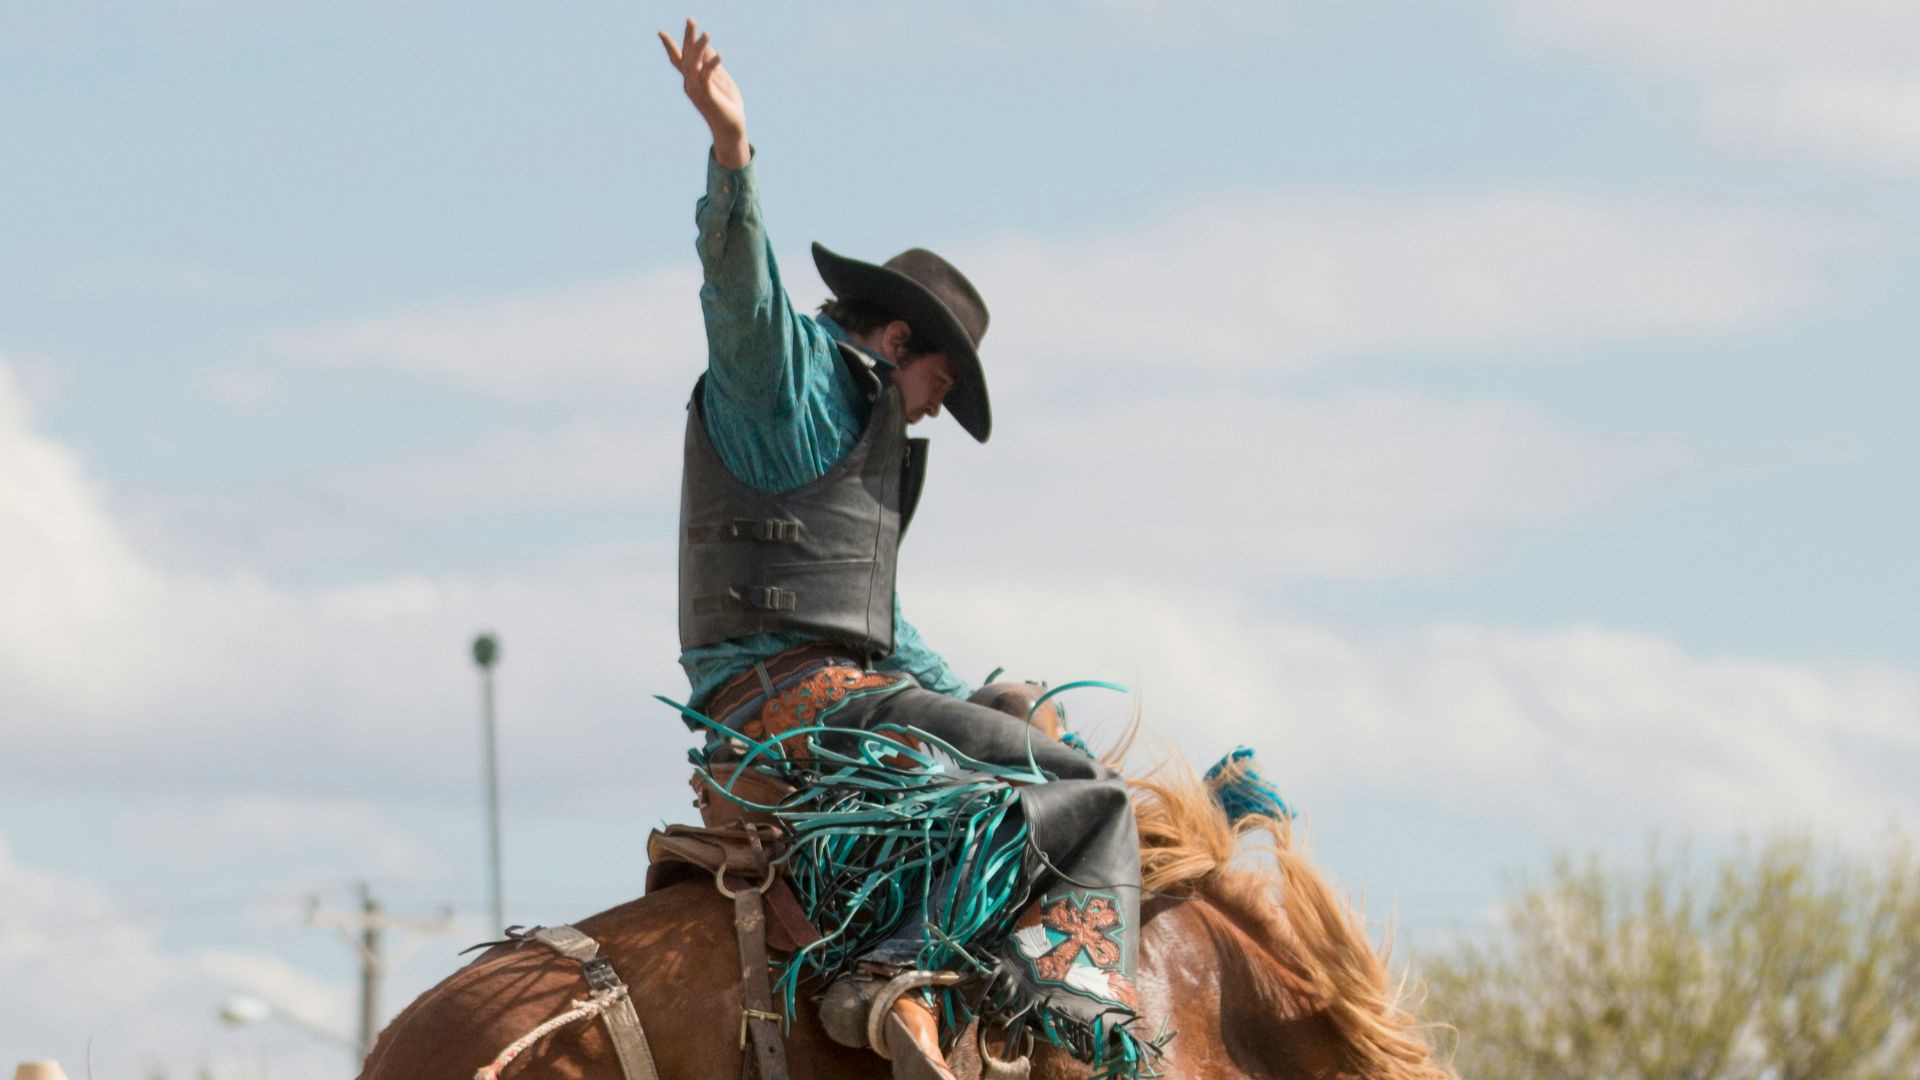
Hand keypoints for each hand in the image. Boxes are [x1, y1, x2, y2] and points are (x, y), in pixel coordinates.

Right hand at [659, 18, 748, 168]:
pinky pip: (707, 77)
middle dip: (688, 38)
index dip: (670, 46)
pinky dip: (712, 65)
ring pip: (694, 64)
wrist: (731, 129)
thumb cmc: (726, 105)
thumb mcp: (721, 79)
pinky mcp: (707, 96)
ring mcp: (697, 90)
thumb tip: (708, 47)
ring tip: (707, 33)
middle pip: (686, 57)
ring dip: (699, 48)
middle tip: (691, 19)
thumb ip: (712, 64)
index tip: (660, 32)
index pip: (679, 60)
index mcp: (692, 79)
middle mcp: (690, 84)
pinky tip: (720, 55)